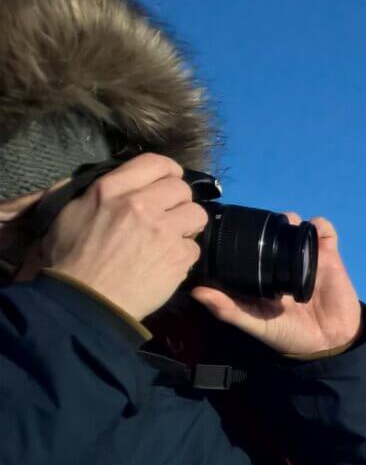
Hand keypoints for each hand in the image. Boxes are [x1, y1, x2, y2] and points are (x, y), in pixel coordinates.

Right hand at [43, 153, 206, 320]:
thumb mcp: (70, 212)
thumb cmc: (69, 259)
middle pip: (181, 188)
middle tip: (166, 216)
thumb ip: (98, 191)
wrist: (84, 302)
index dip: (168, 170)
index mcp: (109, 189)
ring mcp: (163, 230)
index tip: (168, 181)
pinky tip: (166, 262)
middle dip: (177, 201)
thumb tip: (122, 180)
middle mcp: (139, 204)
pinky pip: (195, 246)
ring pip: (197, 213)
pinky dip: (183, 254)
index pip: (155, 162)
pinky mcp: (178, 256)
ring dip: (186, 225)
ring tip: (170, 238)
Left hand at [192, 213, 362, 356]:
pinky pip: (324, 230)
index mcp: (261, 274)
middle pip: (270, 230)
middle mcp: (281, 262)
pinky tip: (312, 233)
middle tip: (262, 227)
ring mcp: (305, 257)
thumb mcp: (254, 323)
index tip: (230, 227)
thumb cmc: (290, 334)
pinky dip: (319, 225)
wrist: (330, 342)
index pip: (247, 246)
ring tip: (288, 226)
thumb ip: (228, 309)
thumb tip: (195, 290)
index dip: (239, 234)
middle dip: (265, 221)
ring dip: (291, 219)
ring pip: (295, 224)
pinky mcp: (329, 256)